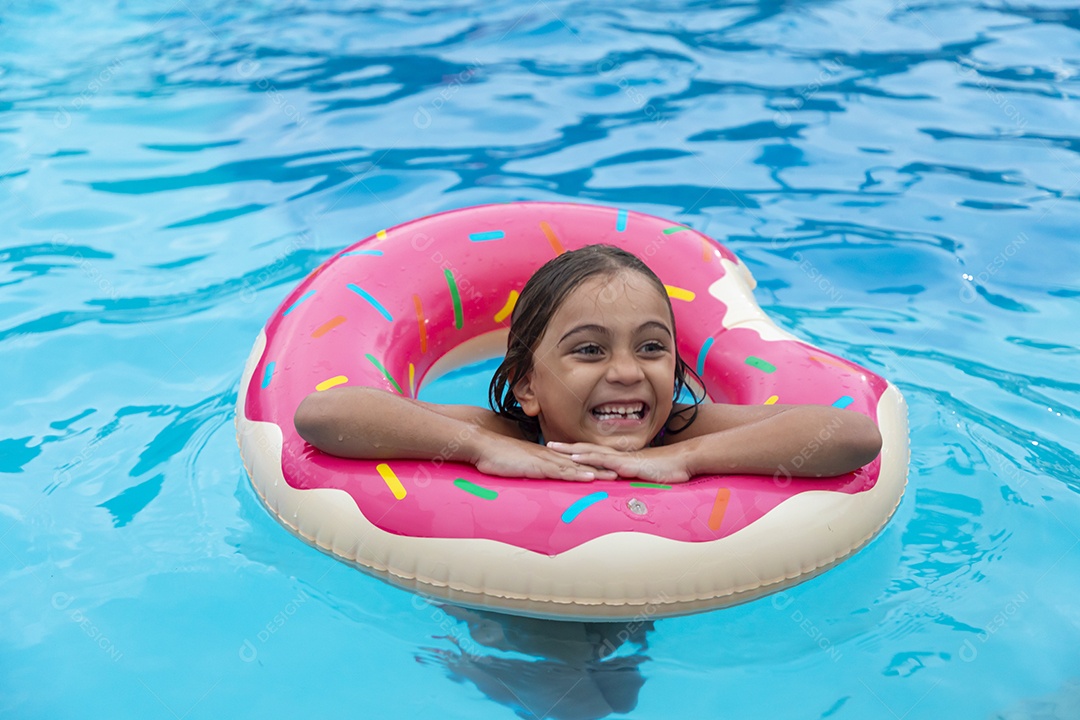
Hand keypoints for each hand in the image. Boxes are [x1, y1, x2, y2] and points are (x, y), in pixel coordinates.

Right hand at [473, 436, 618, 481]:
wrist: (482, 445)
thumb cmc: (495, 455)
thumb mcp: (516, 464)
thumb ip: (527, 468)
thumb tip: (534, 474)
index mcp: (545, 455)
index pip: (572, 460)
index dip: (590, 464)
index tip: (606, 468)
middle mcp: (549, 455)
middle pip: (580, 461)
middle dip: (601, 467)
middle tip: (620, 471)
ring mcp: (544, 460)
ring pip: (576, 466)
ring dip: (596, 471)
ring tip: (614, 476)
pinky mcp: (537, 466)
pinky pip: (561, 471)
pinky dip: (577, 474)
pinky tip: (590, 478)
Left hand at [545, 442, 692, 483]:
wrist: (684, 462)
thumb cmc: (668, 470)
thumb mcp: (645, 478)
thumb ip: (634, 480)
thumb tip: (624, 487)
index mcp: (620, 459)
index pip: (594, 453)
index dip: (577, 451)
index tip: (560, 450)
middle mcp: (618, 456)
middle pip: (587, 449)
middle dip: (567, 447)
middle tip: (547, 444)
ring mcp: (622, 459)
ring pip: (591, 452)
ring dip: (571, 450)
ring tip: (553, 448)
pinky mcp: (627, 464)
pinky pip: (604, 461)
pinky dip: (589, 459)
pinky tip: (576, 458)